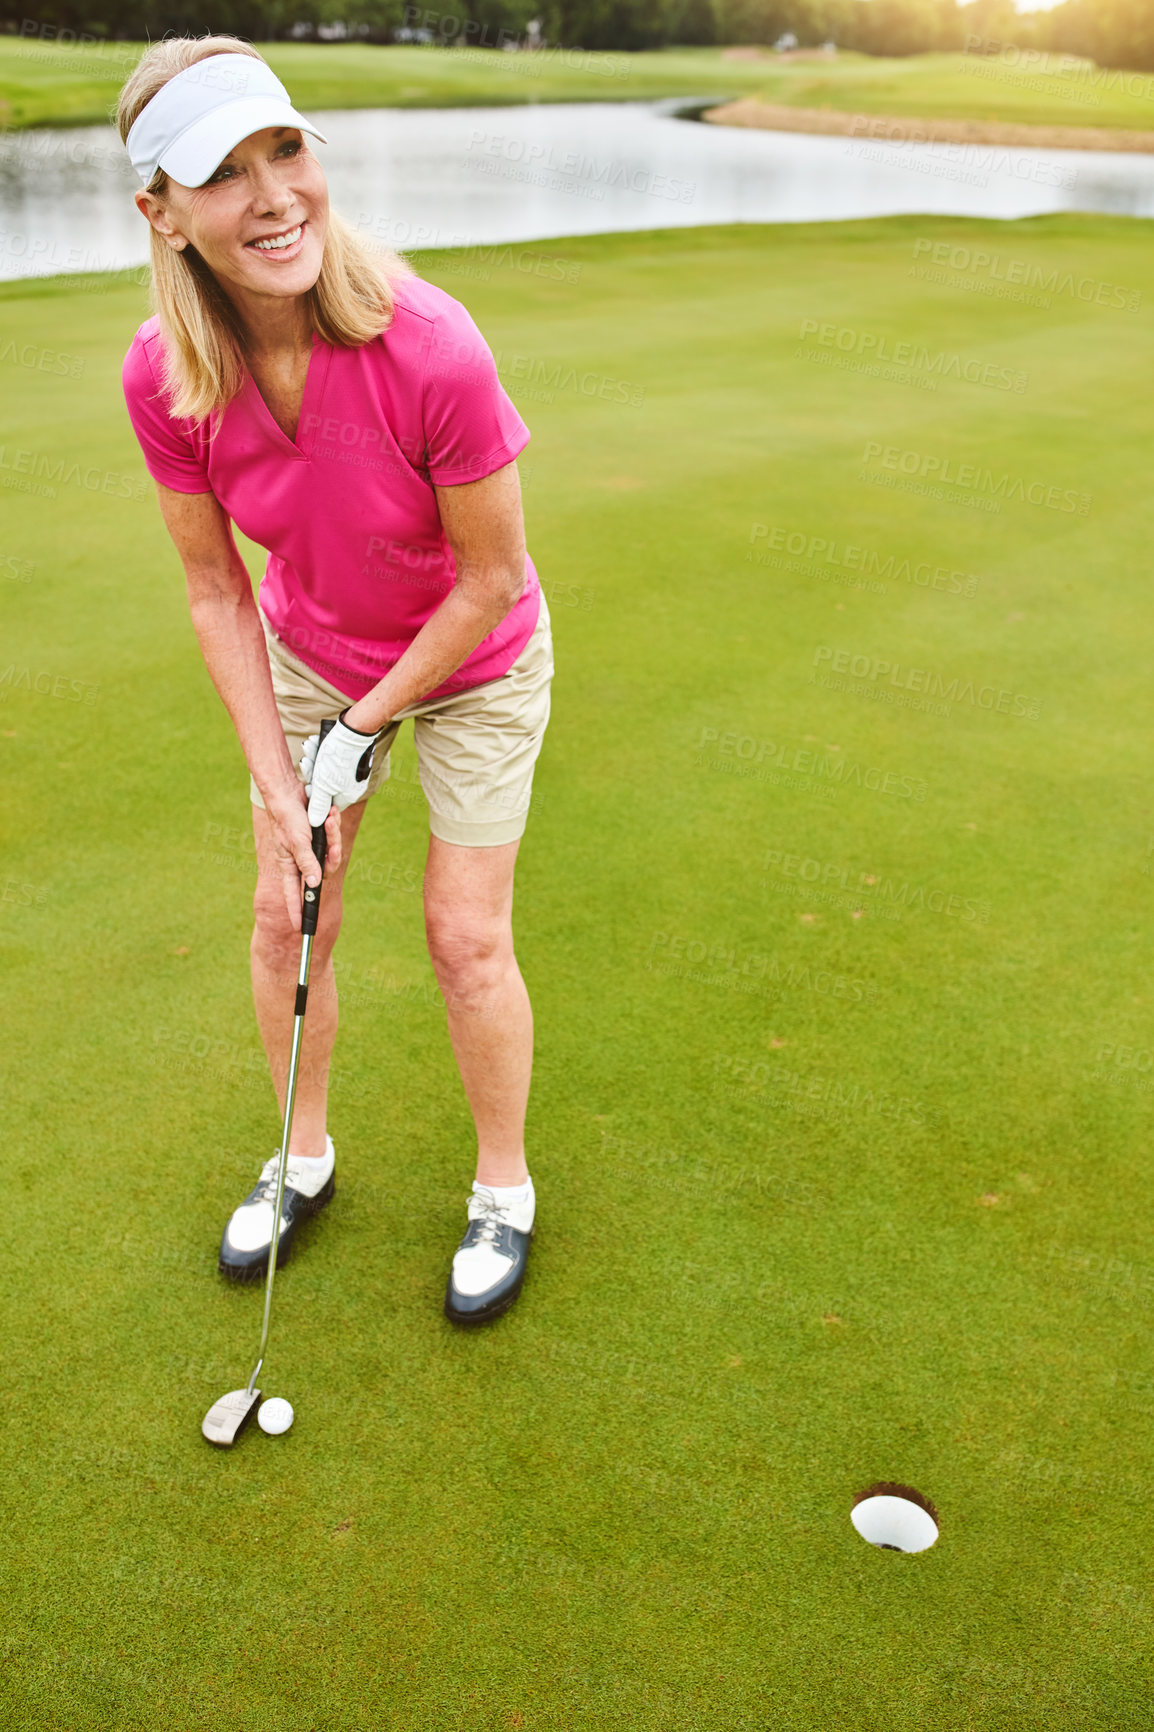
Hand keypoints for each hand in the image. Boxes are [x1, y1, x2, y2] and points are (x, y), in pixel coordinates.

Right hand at [265, 784, 342, 932]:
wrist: (289, 790)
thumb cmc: (286, 815)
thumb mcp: (296, 841)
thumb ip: (306, 862)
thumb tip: (314, 885)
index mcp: (289, 865)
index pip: (294, 894)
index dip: (297, 911)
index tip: (301, 929)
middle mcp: (301, 860)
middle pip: (324, 870)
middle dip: (332, 855)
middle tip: (333, 844)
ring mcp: (311, 848)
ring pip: (332, 853)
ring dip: (334, 835)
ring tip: (330, 818)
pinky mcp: (318, 836)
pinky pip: (333, 838)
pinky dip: (334, 826)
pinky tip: (332, 814)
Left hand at [299, 709, 382, 825]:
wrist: (356, 729)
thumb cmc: (339, 757)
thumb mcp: (324, 783)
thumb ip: (319, 804)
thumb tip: (314, 823)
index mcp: (347, 796)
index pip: (326, 803)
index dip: (314, 794)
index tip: (307, 784)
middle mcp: (351, 787)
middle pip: (324, 786)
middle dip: (313, 773)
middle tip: (305, 761)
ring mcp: (352, 774)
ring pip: (326, 772)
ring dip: (315, 761)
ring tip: (309, 747)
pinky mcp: (350, 760)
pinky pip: (332, 762)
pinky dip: (322, 754)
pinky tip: (315, 744)